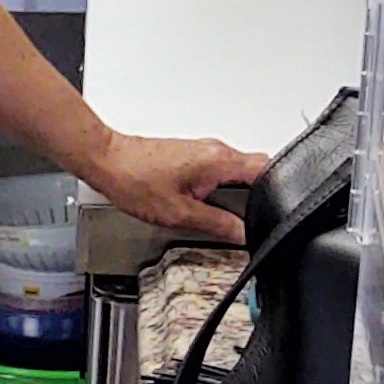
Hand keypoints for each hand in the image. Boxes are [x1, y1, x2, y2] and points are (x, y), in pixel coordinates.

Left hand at [81, 131, 263, 242]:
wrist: (107, 162)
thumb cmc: (134, 181)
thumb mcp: (180, 213)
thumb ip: (216, 224)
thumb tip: (241, 233)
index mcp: (219, 160)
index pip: (266, 169)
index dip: (276, 191)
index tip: (272, 209)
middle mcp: (216, 149)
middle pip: (255, 169)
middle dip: (256, 194)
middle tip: (246, 215)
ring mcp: (204, 150)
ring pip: (236, 170)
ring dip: (236, 190)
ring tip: (221, 210)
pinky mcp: (192, 154)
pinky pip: (219, 169)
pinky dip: (220, 185)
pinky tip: (204, 200)